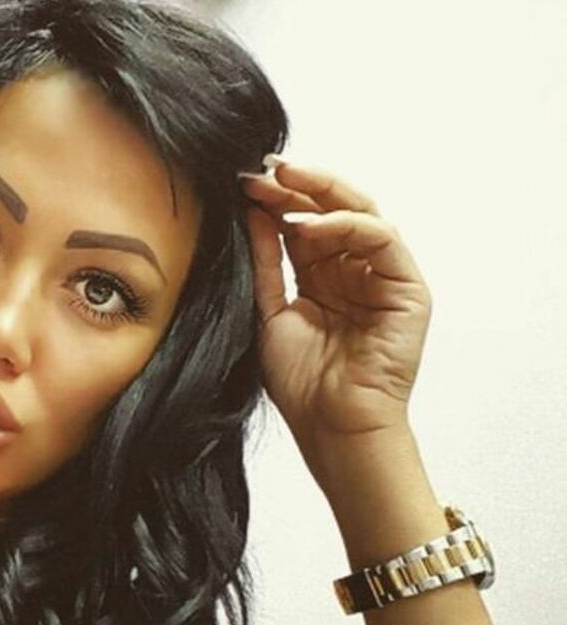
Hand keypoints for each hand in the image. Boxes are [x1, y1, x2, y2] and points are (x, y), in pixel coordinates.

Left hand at [239, 156, 431, 446]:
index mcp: (323, 277)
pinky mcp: (409, 290)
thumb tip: (251, 210)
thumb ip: (264, 261)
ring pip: (362, 214)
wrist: (331, 427)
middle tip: (266, 168)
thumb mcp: (269, 311)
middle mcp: (356, 272)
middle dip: (300, 184)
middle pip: (334, 210)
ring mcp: (385, 279)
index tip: (244, 181)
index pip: (303, 223)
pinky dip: (347, 225)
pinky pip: (383, 239)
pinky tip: (310, 225)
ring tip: (283, 187)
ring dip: (321, 196)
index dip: (276, 199)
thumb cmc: (301, 384)